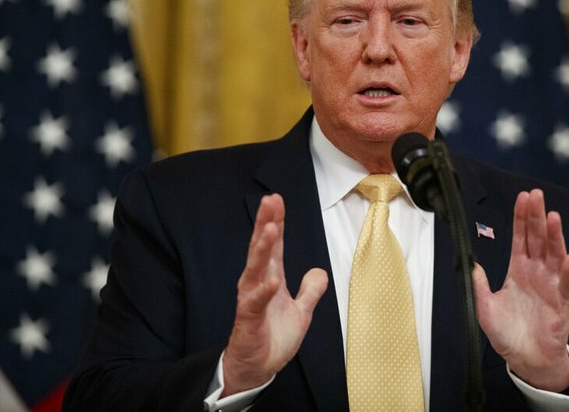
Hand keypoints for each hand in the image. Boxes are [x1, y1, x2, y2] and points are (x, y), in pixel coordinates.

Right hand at [222, 194, 328, 395]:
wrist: (257, 368)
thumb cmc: (273, 338)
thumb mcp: (301, 312)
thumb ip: (310, 291)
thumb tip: (319, 271)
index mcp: (270, 278)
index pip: (274, 245)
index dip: (276, 222)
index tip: (277, 199)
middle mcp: (258, 284)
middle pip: (262, 248)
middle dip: (266, 223)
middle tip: (270, 200)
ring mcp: (251, 300)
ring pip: (255, 268)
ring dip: (262, 248)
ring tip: (271, 228)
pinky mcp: (249, 319)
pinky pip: (256, 303)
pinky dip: (264, 290)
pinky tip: (272, 279)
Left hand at [472, 189, 568, 391]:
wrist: (526, 360)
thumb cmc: (508, 334)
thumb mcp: (485, 308)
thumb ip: (479, 285)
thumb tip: (471, 264)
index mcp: (518, 270)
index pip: (520, 238)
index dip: (521, 218)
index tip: (522, 197)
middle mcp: (536, 273)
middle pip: (538, 239)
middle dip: (536, 216)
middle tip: (536, 195)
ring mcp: (551, 286)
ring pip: (554, 255)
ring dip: (554, 236)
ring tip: (552, 217)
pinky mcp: (562, 304)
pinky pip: (566, 285)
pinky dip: (568, 272)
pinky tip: (568, 258)